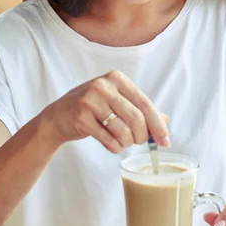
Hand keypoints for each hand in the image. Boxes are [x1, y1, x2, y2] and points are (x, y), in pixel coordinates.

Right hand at [45, 70, 169, 152]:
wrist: (59, 116)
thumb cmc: (93, 108)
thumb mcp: (117, 101)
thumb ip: (141, 109)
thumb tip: (166, 120)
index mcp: (117, 78)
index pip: (145, 103)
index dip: (158, 125)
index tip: (165, 142)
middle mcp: (104, 86)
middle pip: (136, 118)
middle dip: (142, 137)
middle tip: (138, 142)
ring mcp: (90, 101)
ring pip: (123, 131)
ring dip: (127, 143)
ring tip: (123, 142)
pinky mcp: (81, 117)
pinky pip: (109, 140)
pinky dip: (115, 147)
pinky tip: (113, 144)